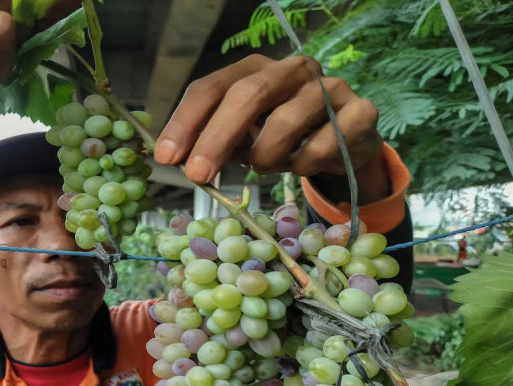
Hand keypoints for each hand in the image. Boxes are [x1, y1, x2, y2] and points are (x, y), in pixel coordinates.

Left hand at [155, 55, 388, 202]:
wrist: (346, 145)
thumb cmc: (284, 139)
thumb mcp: (243, 138)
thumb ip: (212, 140)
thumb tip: (173, 156)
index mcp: (255, 69)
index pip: (211, 87)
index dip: (185, 122)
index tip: (166, 156)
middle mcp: (291, 69)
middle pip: (246, 94)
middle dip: (215, 139)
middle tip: (197, 175)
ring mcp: (329, 86)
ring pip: (284, 122)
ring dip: (265, 157)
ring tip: (265, 165)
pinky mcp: (360, 111)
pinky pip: (322, 145)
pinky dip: (304, 165)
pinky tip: (303, 164)